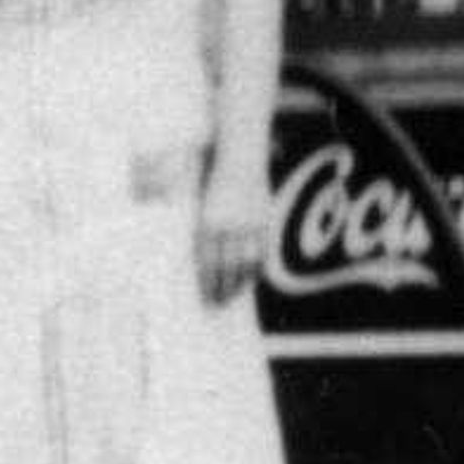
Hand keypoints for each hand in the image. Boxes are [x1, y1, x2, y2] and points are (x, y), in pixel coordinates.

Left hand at [197, 165, 268, 304]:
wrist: (238, 157)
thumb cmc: (213, 181)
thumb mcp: (200, 205)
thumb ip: (202, 233)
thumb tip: (201, 265)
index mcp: (207, 223)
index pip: (207, 263)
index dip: (207, 284)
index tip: (206, 300)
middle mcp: (228, 225)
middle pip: (226, 267)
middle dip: (222, 289)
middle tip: (218, 305)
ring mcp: (248, 223)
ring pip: (245, 263)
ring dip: (239, 284)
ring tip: (232, 297)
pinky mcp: (263, 219)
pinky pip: (261, 251)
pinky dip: (256, 268)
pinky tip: (249, 279)